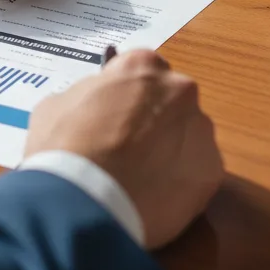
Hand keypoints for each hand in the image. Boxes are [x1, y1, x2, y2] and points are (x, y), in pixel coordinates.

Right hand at [25, 50, 222, 248]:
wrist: (83, 203)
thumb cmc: (63, 146)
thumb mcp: (57, 105)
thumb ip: (87, 97)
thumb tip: (95, 109)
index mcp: (142, 66)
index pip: (144, 70)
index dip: (128, 95)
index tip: (115, 115)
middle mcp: (179, 91)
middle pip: (171, 102)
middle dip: (154, 121)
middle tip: (128, 149)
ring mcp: (200, 131)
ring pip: (188, 137)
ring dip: (170, 151)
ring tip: (140, 179)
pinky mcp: (212, 172)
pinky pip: (196, 173)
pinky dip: (180, 183)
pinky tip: (154, 199)